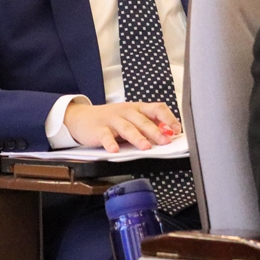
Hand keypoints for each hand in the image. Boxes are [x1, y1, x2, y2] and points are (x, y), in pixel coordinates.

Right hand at [62, 101, 180, 151]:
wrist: (82, 117)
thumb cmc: (110, 119)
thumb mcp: (130, 117)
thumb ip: (147, 124)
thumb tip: (168, 133)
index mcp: (137, 108)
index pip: (157, 109)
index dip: (168, 118)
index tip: (177, 129)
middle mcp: (126, 112)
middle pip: (143, 121)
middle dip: (156, 131)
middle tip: (166, 141)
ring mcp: (112, 120)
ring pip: (127, 128)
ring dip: (137, 138)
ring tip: (145, 147)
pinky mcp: (99, 129)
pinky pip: (106, 136)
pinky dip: (110, 143)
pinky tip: (115, 150)